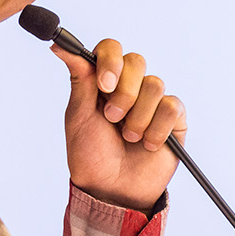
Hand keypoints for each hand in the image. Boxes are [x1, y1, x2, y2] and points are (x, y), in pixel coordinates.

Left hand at [58, 38, 184, 212]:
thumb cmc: (91, 154)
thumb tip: (60, 45)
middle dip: (124, 93)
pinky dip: (157, 129)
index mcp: (104, 81)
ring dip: (138, 117)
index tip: (104, 87)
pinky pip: (172, 106)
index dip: (110, 62)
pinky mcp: (174, 119)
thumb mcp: (78, 115)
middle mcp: (130, 86)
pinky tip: (148, 144)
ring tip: (129, 138)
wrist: (111, 190)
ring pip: (155, 84)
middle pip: (136, 61)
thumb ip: (78, 78)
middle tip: (112, 119)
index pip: (111, 49)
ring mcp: (153, 101)